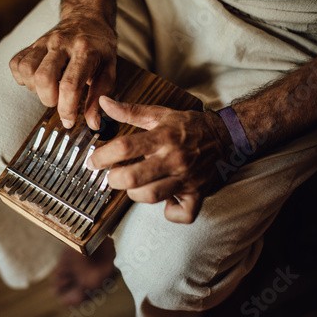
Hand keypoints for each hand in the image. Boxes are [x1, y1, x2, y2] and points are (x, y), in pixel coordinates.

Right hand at [9, 16, 116, 129]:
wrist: (87, 18)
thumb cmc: (99, 48)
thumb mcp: (108, 71)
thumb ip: (99, 98)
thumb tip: (93, 124)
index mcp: (84, 51)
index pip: (69, 85)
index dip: (66, 109)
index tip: (69, 121)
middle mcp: (61, 43)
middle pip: (43, 78)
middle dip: (49, 100)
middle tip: (59, 101)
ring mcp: (43, 42)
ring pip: (26, 70)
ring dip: (34, 89)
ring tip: (48, 89)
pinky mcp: (31, 43)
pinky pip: (16, 64)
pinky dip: (22, 78)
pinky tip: (36, 80)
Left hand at [87, 96, 231, 222]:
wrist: (224, 136)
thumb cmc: (187, 126)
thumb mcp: (159, 114)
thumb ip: (129, 111)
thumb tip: (103, 102)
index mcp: (163, 136)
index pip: (125, 147)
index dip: (102, 156)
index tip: (92, 161)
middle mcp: (174, 158)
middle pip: (134, 177)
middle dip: (114, 179)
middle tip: (111, 176)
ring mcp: (186, 178)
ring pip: (151, 196)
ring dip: (135, 194)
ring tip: (133, 185)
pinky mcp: (197, 193)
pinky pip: (182, 213)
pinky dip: (170, 213)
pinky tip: (163, 202)